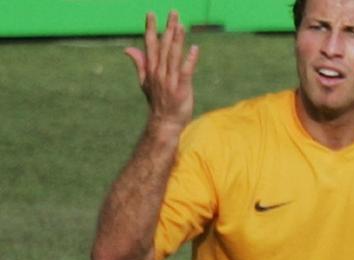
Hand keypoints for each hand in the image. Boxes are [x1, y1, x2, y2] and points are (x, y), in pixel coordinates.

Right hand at [123, 11, 199, 129]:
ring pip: (174, 56)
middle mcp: (160, 72)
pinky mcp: (182, 89)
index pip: (150, 44)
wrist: (165, 122)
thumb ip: (140, 63)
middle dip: (168, 28)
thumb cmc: (158, 101)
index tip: (151, 13)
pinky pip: (186, 72)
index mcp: (151, 69)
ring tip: (181, 25)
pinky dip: (190, 60)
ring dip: (178, 40)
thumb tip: (128, 48)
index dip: (150, 28)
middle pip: (164, 46)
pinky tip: (194, 48)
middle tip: (173, 12)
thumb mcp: (145, 81)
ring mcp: (170, 80)